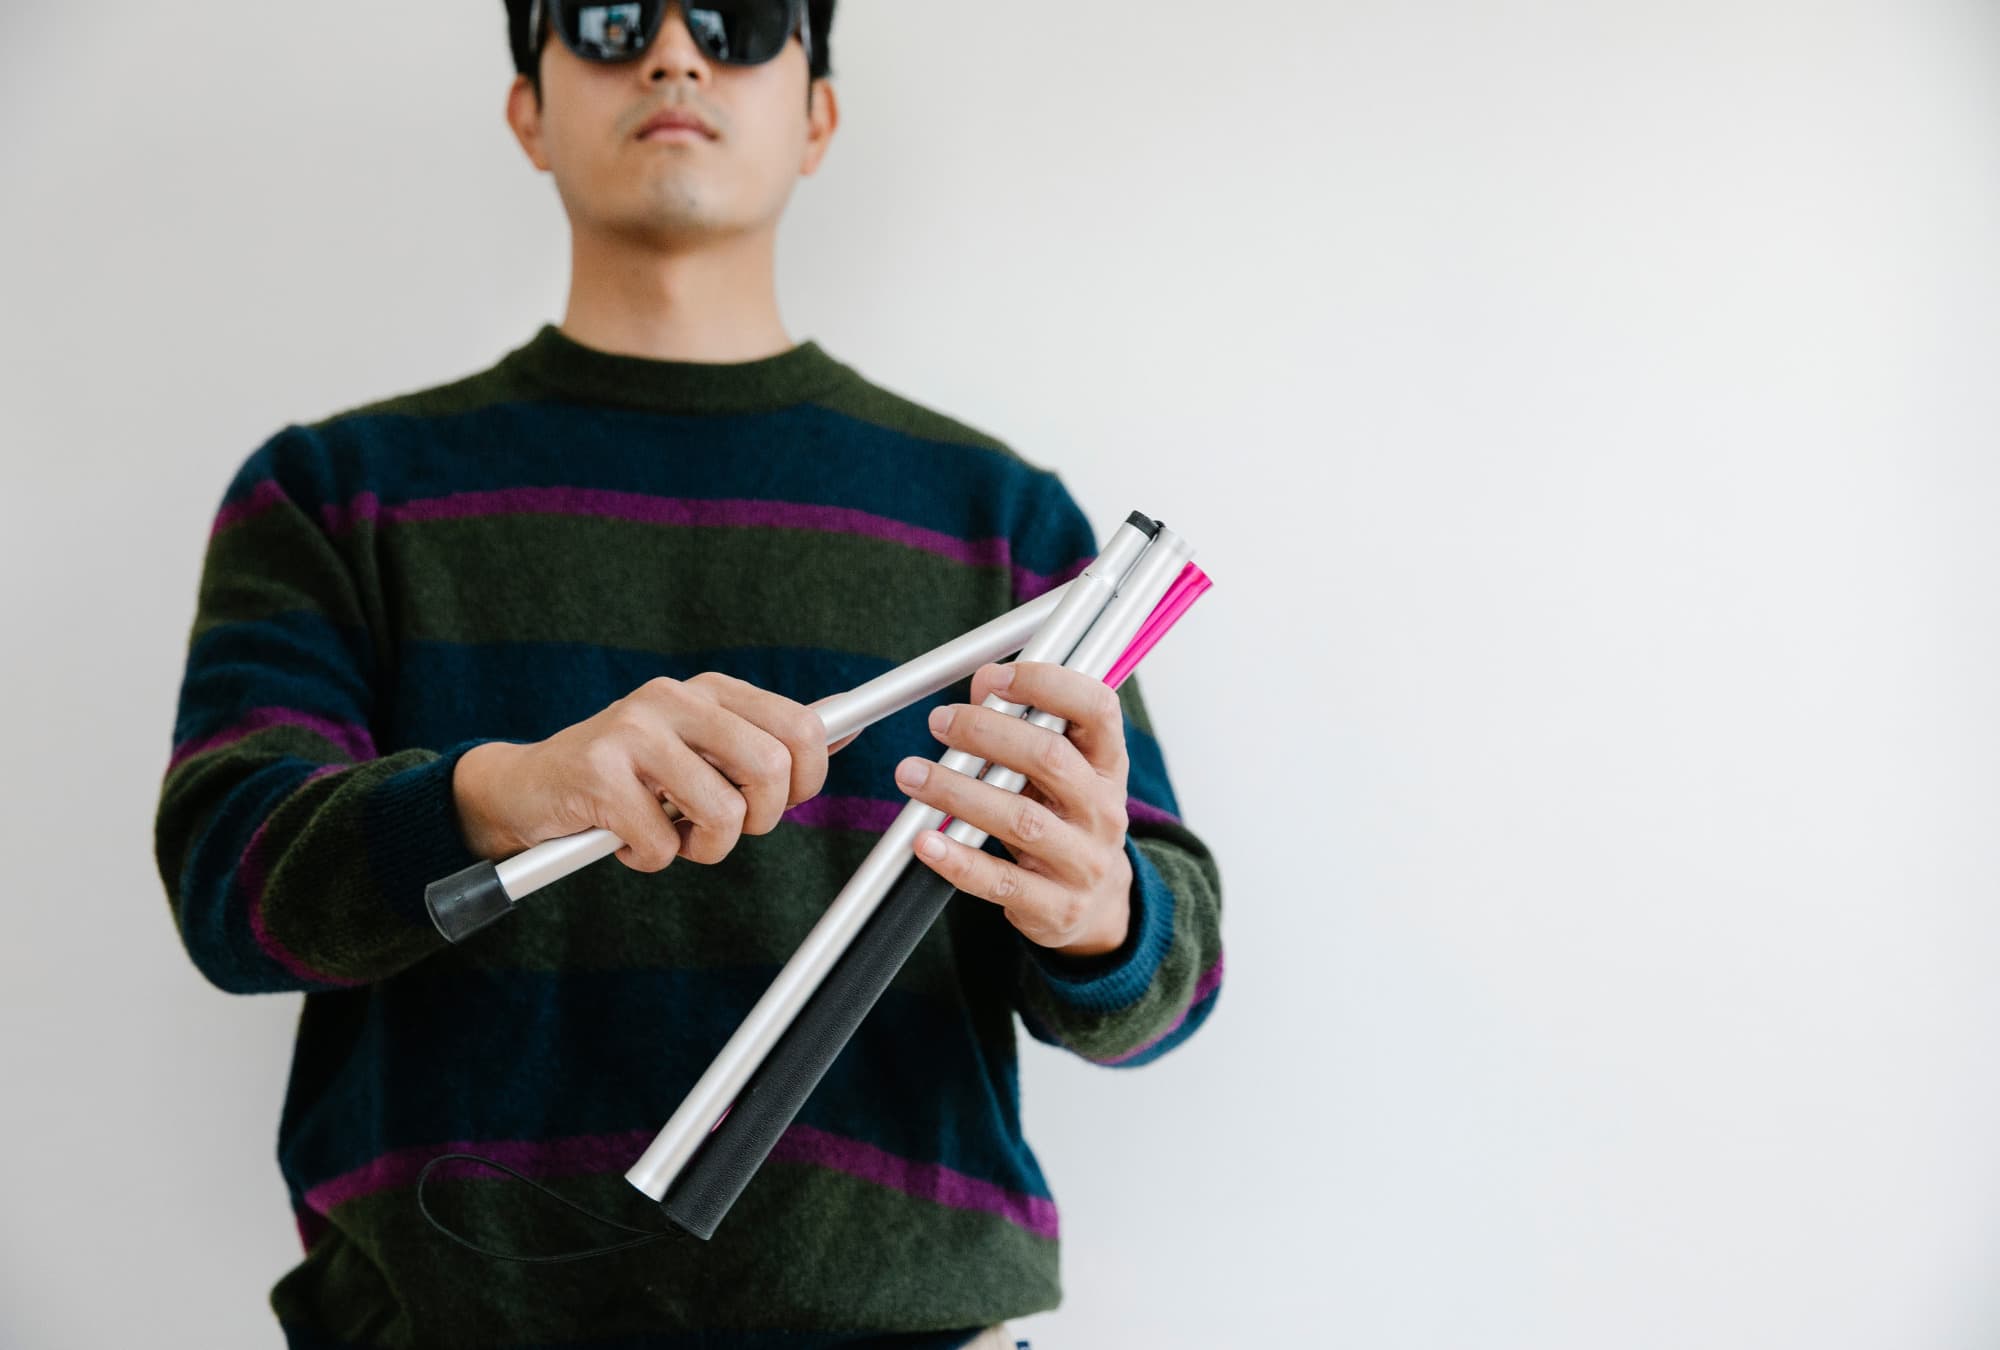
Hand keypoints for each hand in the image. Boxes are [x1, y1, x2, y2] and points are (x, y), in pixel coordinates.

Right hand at [453, 673, 848, 870]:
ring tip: (671, 837)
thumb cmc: (630, 776)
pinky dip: (649, 859)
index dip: (807, 780)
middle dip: (758, 819)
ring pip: (723, 813)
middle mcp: (675, 697)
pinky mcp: (599, 773)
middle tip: (723, 827)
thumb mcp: (701, 747)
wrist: (529, 787)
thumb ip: (766, 738)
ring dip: (703, 849)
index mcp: (710, 690)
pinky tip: (625, 839)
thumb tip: (846, 727)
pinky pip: (661, 843)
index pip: (802, 727)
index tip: (783, 802)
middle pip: (772, 770)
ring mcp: (635, 731)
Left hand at [893, 661, 1133, 957]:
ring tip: (912, 774)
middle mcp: (1105, 810)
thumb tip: (983, 685)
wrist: (1099, 905)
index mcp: (1109, 766)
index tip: (995, 678)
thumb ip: (1026, 728)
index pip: (1097, 708)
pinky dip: (958, 859)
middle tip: (940, 722)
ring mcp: (1084, 862)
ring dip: (958, 791)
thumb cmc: (1067, 821)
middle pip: (1050, 759)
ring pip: (1020, 820)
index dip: (1048, 683)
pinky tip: (925, 840)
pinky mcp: (1056, 906)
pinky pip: (1000, 880)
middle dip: (987, 733)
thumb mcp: (1063, 773)